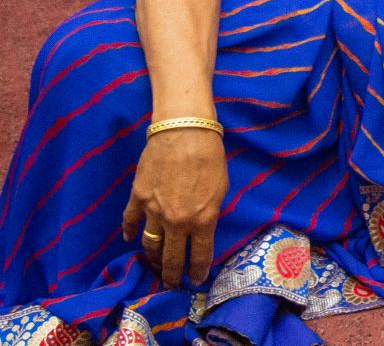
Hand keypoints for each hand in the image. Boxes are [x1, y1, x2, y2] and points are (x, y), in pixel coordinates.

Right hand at [120, 129, 227, 287]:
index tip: (195, 280)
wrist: (184, 133)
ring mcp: (153, 211)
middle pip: (170, 257)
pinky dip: (129, 232)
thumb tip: (201, 226)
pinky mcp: (137, 198)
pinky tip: (130, 239)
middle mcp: (176, 221)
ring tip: (154, 265)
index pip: (198, 254)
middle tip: (171, 284)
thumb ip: (209, 212)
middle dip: (171, 274)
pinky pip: (130, 221)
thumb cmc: (210, 157)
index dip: (197, 270)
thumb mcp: (220, 189)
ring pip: (149, 245)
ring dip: (152, 258)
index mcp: (202, 219)